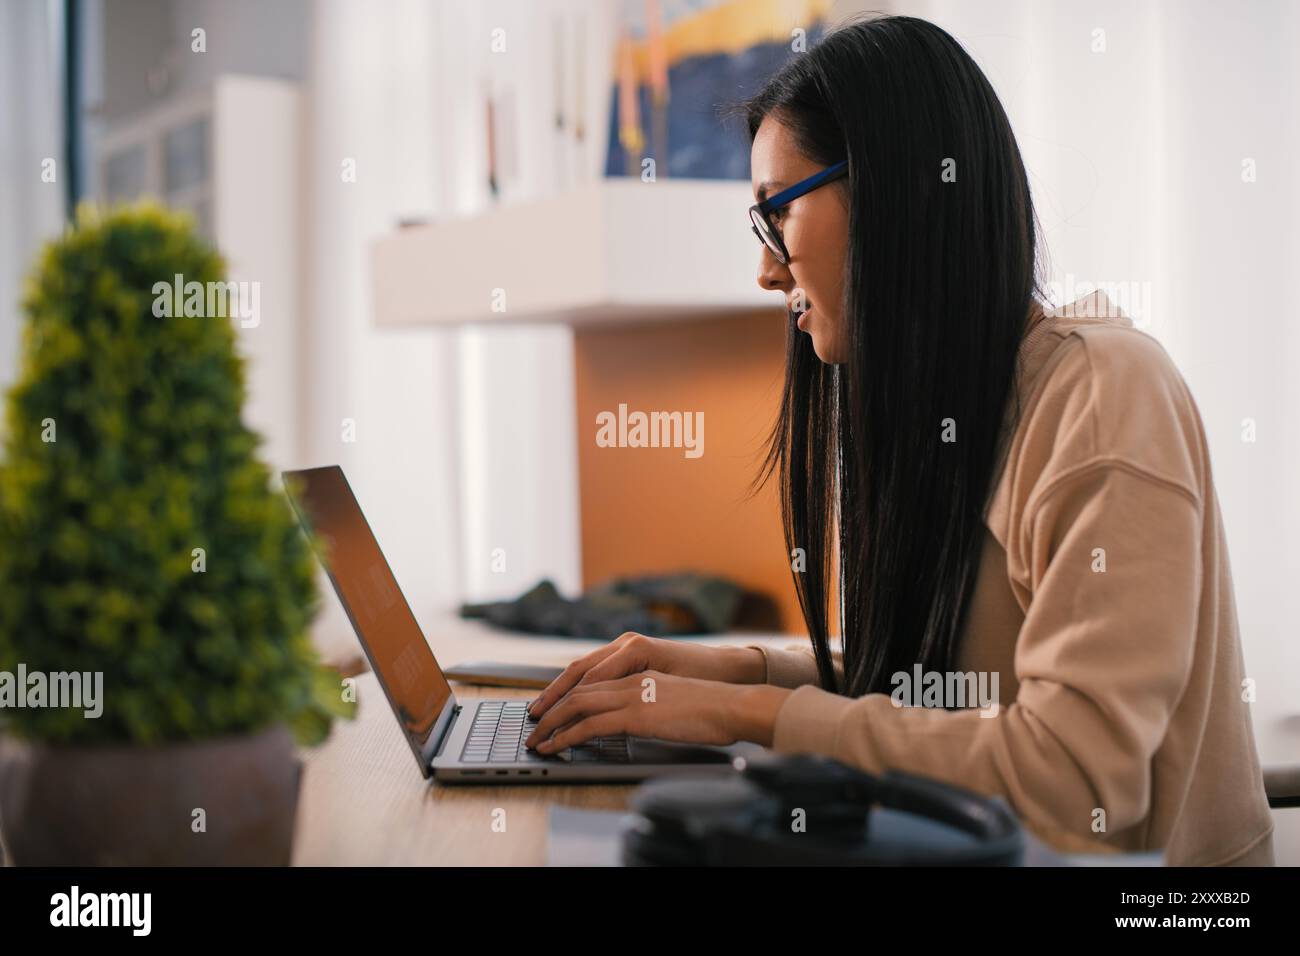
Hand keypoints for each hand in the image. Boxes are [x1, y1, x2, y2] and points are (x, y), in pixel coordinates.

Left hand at [524, 671, 791, 751]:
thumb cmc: (710, 707)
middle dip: (550, 707)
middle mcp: (630, 678)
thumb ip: (647, 703)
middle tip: (532, 724)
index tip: (549, 707)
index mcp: (638, 672)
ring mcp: (632, 694)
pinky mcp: (636, 714)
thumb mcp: (671, 699)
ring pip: (578, 704)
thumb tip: (633, 718)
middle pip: (577, 687)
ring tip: (536, 740)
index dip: (565, 693)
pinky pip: (591, 724)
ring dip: (552, 723)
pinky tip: (557, 747)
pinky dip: (568, 736)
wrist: (732, 704)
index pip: (590, 678)